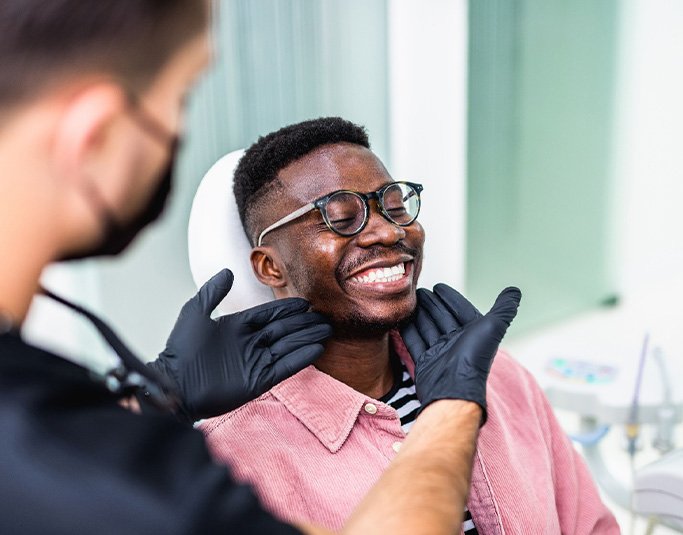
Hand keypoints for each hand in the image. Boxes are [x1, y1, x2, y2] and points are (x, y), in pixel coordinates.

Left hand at [149, 269, 332, 420]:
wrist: (175, 384)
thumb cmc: (181, 349)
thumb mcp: (195, 312)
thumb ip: (212, 292)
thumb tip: (229, 271)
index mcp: (237, 327)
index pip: (269, 314)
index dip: (287, 308)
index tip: (305, 303)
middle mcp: (250, 343)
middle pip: (283, 329)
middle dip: (304, 323)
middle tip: (324, 317)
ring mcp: (256, 362)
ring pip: (288, 346)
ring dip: (307, 337)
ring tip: (327, 330)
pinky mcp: (259, 380)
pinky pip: (285, 366)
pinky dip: (301, 358)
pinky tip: (317, 349)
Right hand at [400, 284, 520, 423]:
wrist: (453, 390)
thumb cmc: (474, 358)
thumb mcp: (492, 327)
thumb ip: (504, 309)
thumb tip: (514, 290)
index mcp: (473, 333)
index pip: (460, 309)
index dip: (450, 297)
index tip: (438, 286)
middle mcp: (457, 342)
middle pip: (441, 317)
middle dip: (431, 303)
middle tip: (418, 290)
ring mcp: (440, 352)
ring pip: (427, 327)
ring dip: (419, 313)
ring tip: (409, 301)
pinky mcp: (425, 362)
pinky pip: (415, 342)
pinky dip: (408, 330)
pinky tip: (402, 319)